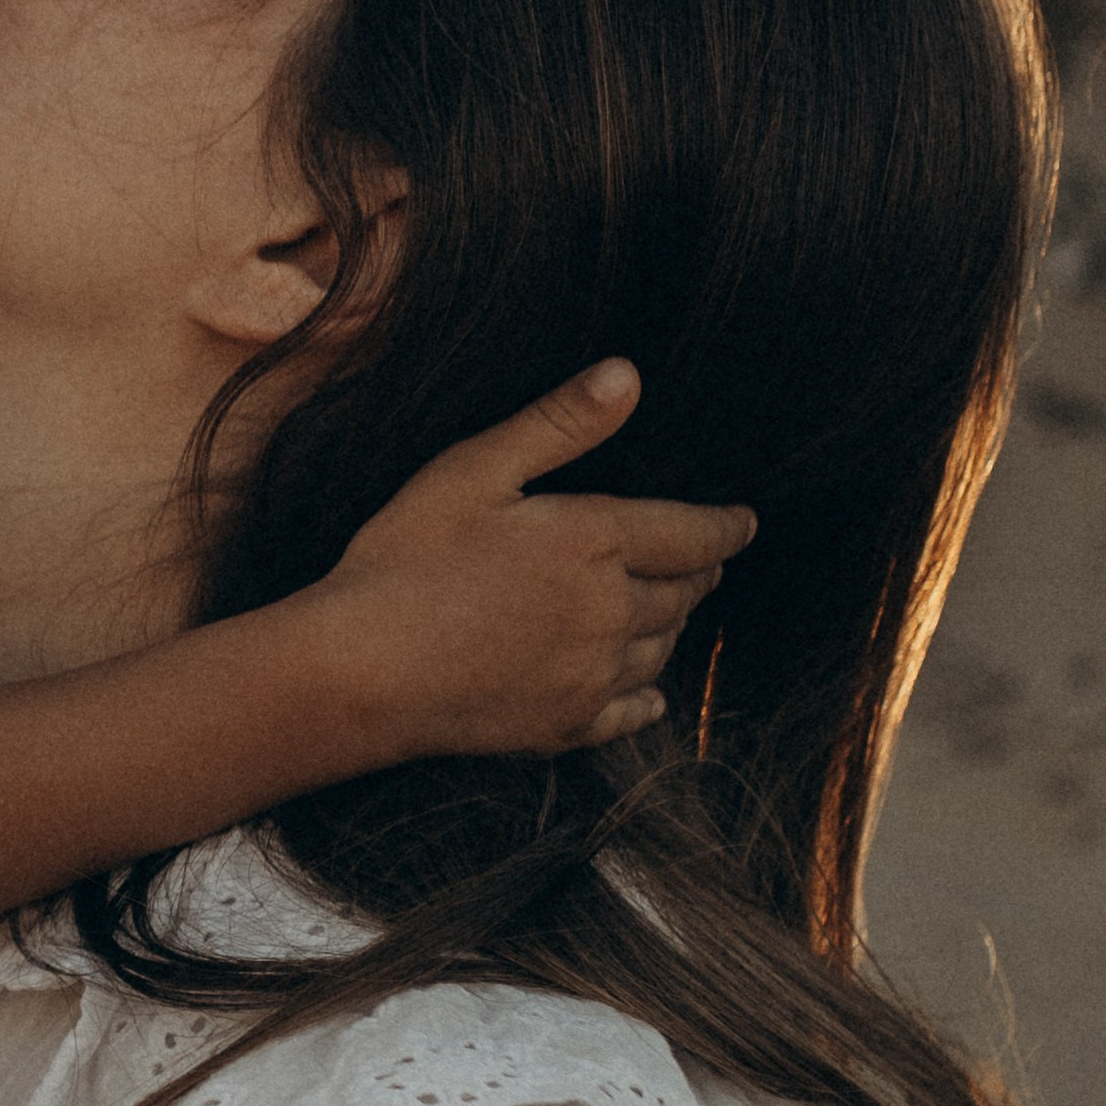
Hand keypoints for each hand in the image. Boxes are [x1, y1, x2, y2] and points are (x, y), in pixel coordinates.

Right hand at [309, 360, 754, 759]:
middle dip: (698, 573)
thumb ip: (557, 424)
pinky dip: (647, 700)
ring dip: (672, 626)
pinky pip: (628, 714)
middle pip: (681, 594)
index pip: (690, 534)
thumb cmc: (405, 558)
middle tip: (706, 562)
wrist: (359, 671)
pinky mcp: (561, 729)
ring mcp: (589, 678)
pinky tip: (648, 698)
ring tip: (670, 610)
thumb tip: (627, 376)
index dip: (725, 527)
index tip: (746, 523)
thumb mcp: (474, 469)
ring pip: (659, 651)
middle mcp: (609, 615)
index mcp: (593, 544)